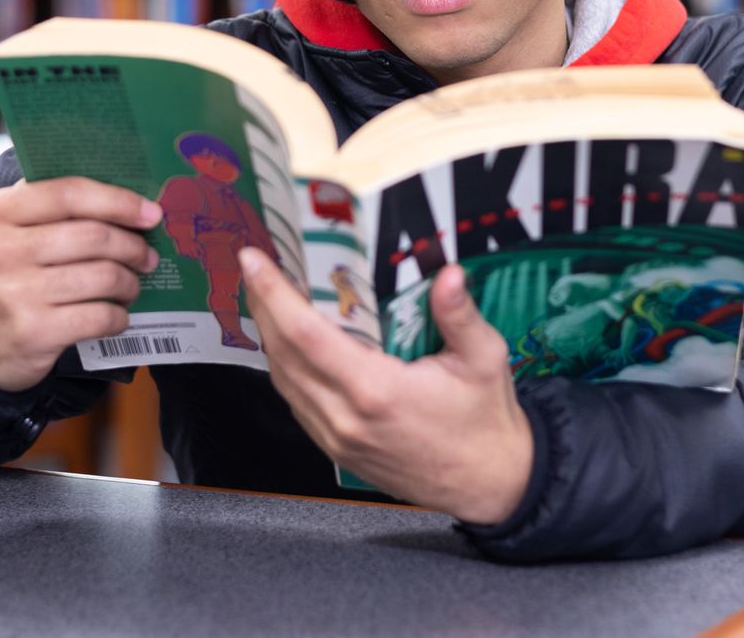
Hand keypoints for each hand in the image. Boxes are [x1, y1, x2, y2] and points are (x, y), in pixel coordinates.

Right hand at [0, 177, 161, 393]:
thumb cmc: (4, 276)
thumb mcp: (7, 232)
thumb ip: (49, 206)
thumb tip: (123, 195)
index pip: (69, 193)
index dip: (118, 201)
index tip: (150, 213)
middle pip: (93, 236)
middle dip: (132, 246)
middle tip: (147, 256)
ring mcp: (14, 293)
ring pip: (103, 276)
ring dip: (129, 282)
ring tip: (130, 285)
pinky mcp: (33, 332)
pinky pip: (99, 317)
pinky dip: (118, 316)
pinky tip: (116, 315)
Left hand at [239, 249, 533, 525]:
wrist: (490, 483)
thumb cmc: (486, 420)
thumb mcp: (483, 359)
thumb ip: (460, 314)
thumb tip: (447, 273)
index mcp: (376, 390)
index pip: (305, 334)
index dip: (274, 294)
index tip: (253, 261)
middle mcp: (346, 417)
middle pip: (283, 353)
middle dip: (262, 305)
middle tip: (254, 268)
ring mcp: (337, 438)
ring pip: (283, 380)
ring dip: (269, 336)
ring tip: (267, 297)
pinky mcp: (337, 449)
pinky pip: (297, 402)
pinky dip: (285, 367)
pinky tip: (288, 344)